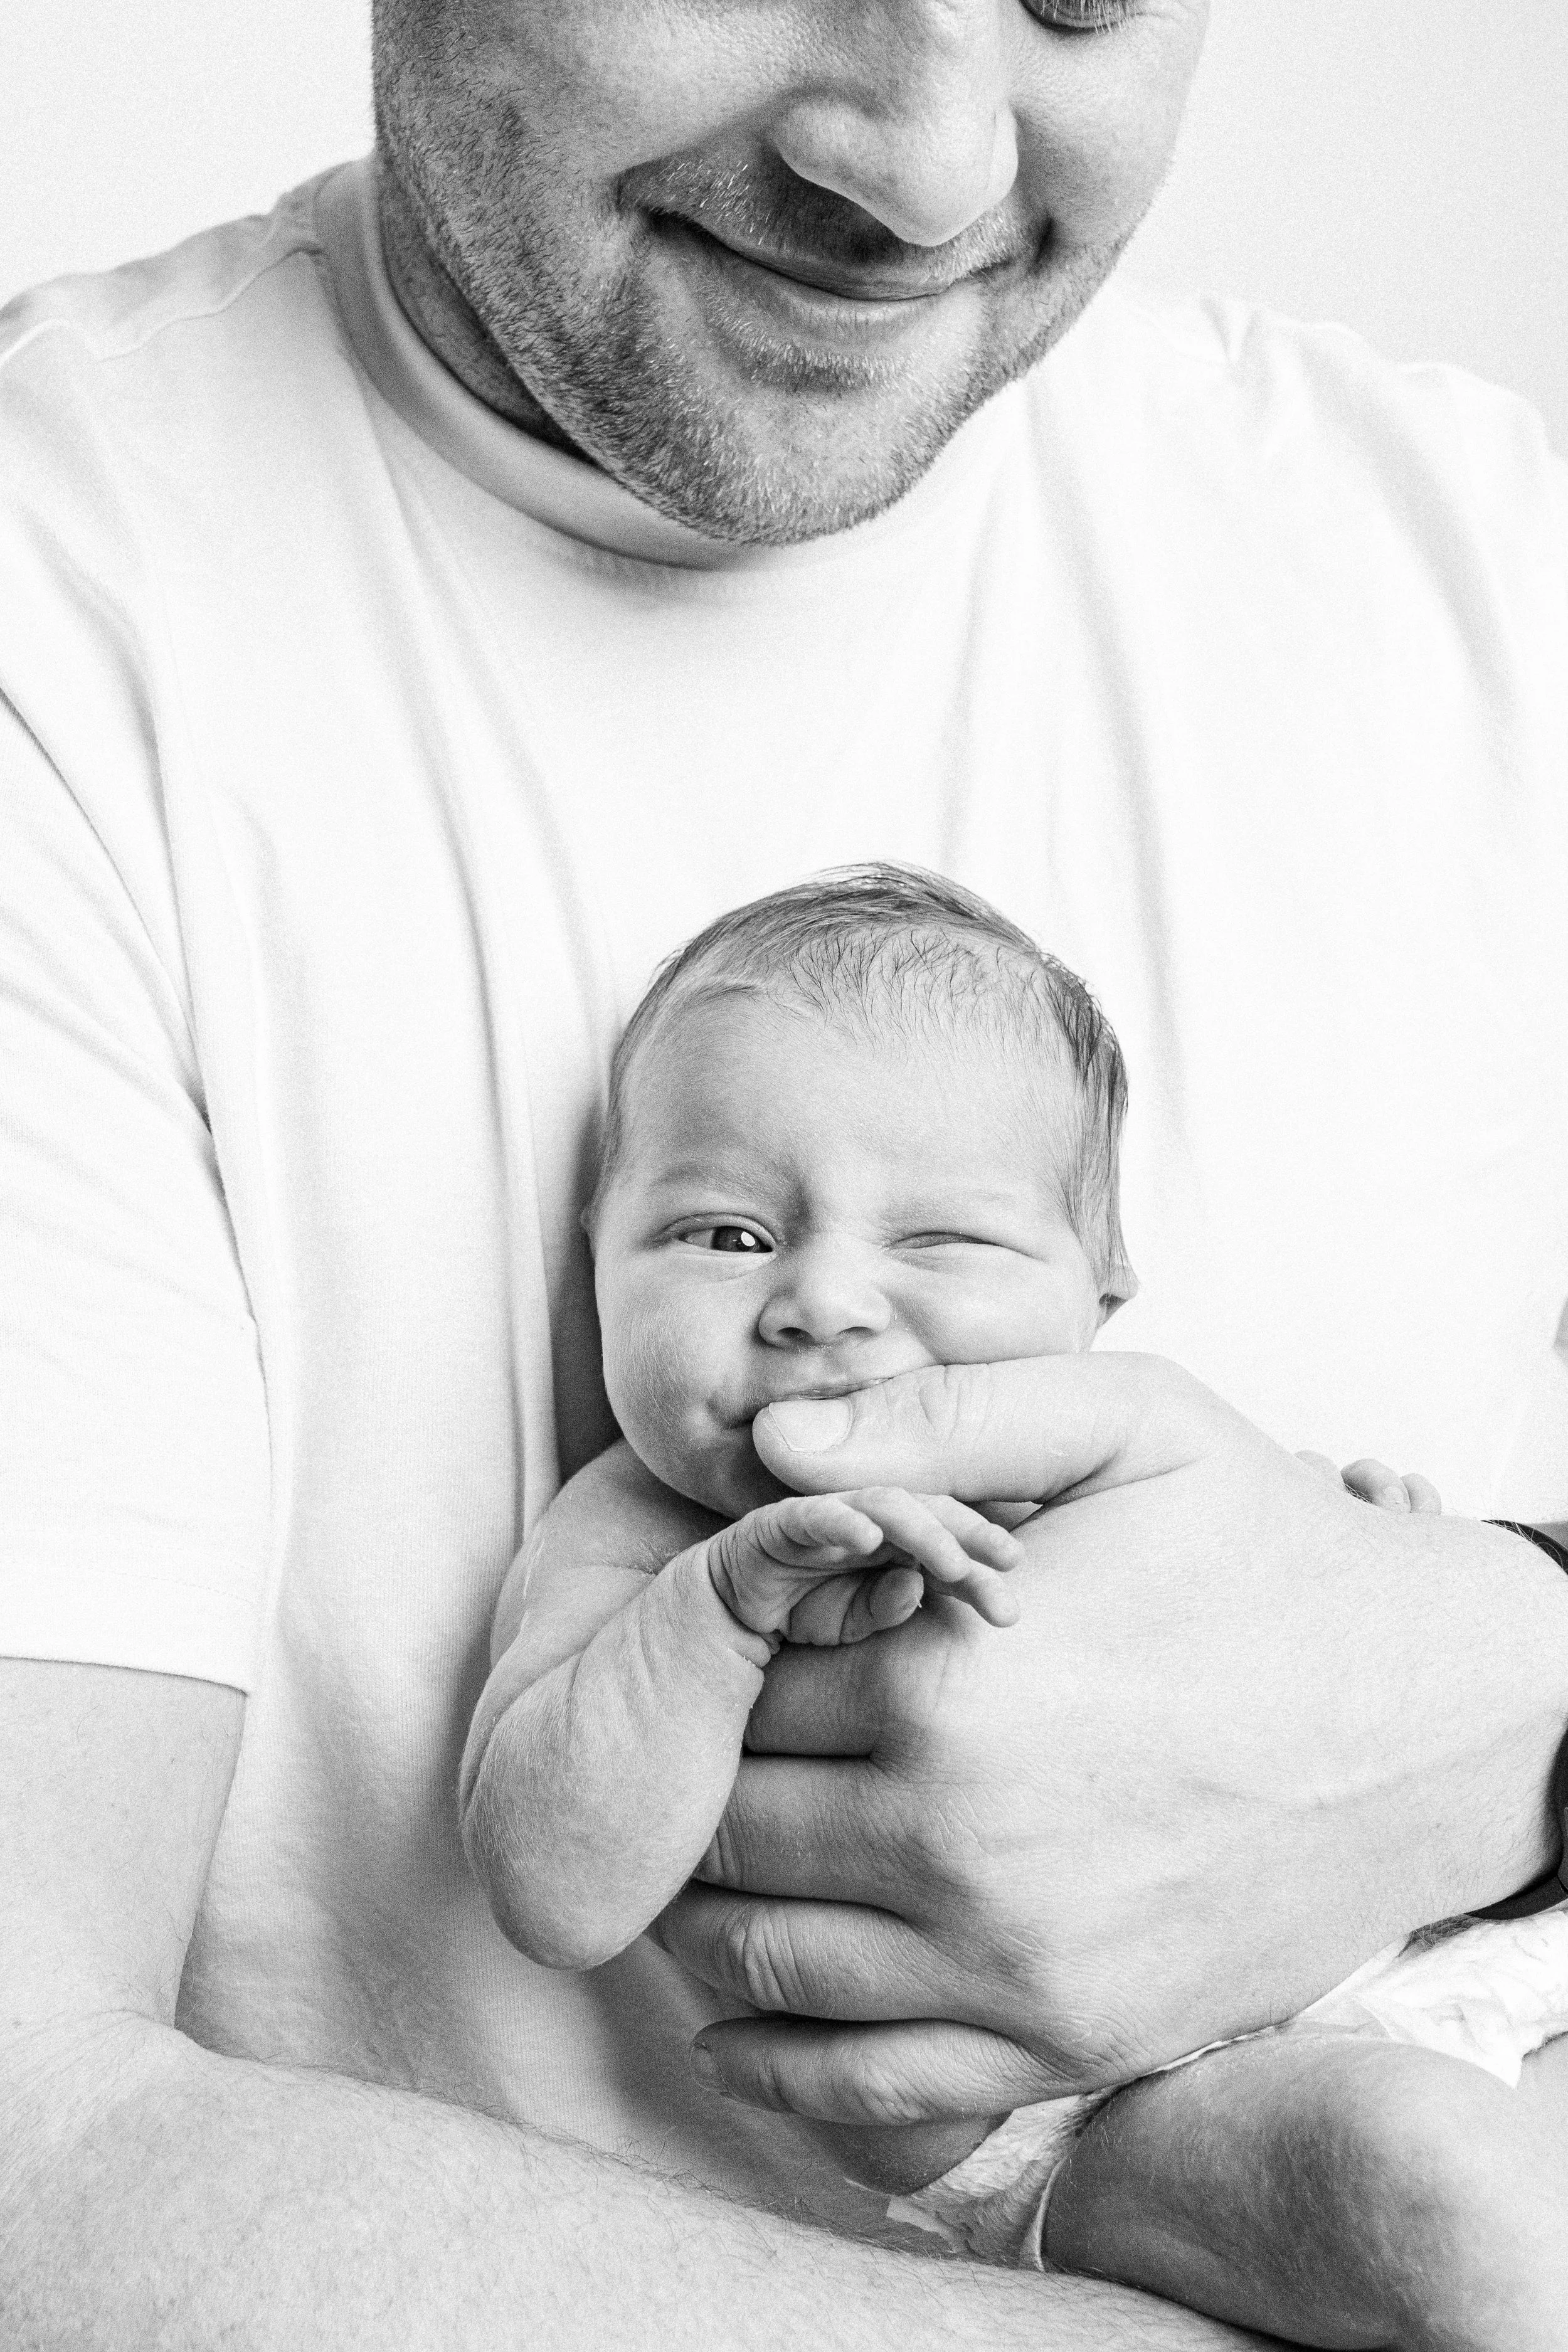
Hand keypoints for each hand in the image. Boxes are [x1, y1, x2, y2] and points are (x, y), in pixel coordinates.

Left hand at [651, 1355, 1567, 2130]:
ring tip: (694, 1867)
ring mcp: (1011, 1961)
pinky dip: (774, 2063)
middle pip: (731, 1826)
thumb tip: (767, 1439)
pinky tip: (729, 2028)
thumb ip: (936, 1415)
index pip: (735, 1686)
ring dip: (704, 1915)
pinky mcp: (1065, 2041)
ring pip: (763, 1957)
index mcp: (946, 1684)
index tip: (728, 1641)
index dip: (715, 1658)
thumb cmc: (1267, 1548)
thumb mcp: (1124, 1420)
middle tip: (686, 1756)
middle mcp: (959, 1840)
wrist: (1433, 1714)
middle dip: (695, 1784)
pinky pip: (864, 2085)